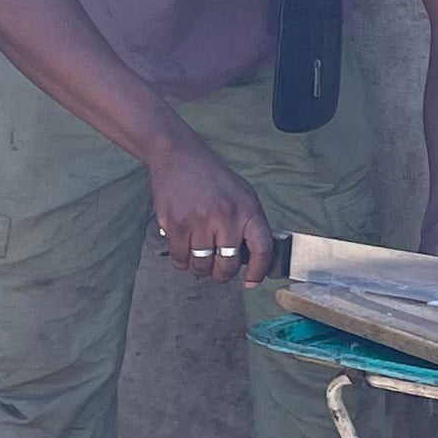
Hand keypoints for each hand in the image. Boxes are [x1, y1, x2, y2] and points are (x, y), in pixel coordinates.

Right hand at [148, 127, 274, 284]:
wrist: (178, 156)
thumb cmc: (212, 177)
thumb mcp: (243, 194)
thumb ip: (250, 223)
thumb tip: (252, 257)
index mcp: (247, 210)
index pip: (262, 249)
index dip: (258, 271)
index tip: (251, 281)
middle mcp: (225, 217)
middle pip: (227, 265)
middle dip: (223, 273)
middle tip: (218, 269)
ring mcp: (199, 222)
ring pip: (202, 266)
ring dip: (201, 268)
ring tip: (201, 257)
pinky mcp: (175, 225)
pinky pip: (180, 259)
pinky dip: (182, 261)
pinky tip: (185, 250)